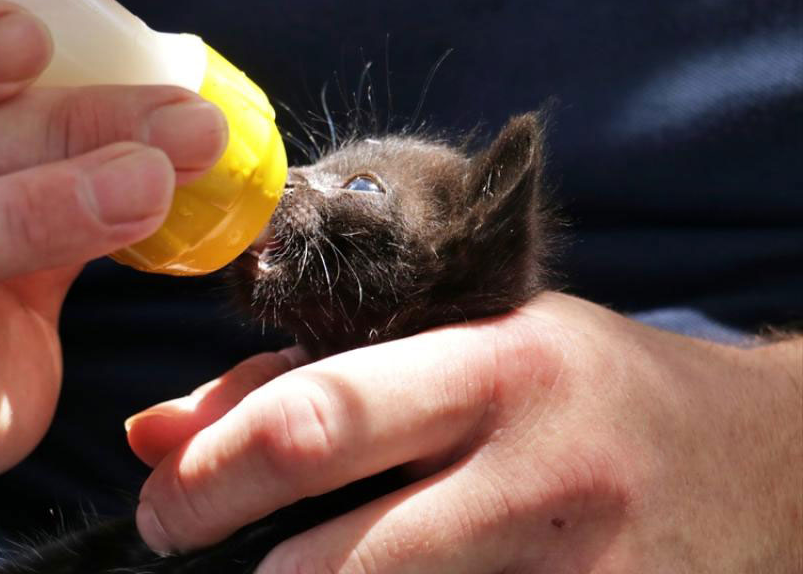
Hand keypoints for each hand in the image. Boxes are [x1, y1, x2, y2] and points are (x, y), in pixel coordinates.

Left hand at [125, 293, 802, 571]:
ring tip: (276, 567)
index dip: (210, 473)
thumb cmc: (577, 386)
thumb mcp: (460, 344)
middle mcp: (537, 476)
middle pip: (334, 553)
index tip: (159, 501)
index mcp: (494, 368)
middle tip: (177, 543)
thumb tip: (153, 432)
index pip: (318, 420)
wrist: (752, 463)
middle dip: (226, 555)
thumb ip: (303, 380)